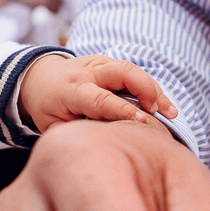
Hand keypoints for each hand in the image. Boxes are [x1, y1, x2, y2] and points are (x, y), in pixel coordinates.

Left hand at [18, 54, 178, 132]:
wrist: (39, 77)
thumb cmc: (47, 108)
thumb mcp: (52, 125)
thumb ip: (75, 133)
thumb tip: (102, 147)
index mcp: (71, 90)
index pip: (100, 98)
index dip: (122, 109)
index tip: (142, 121)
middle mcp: (87, 73)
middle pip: (121, 72)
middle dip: (144, 89)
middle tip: (158, 112)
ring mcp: (99, 64)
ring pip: (132, 69)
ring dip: (154, 89)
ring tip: (170, 112)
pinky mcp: (109, 63)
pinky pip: (134, 72)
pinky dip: (151, 88)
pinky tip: (166, 107)